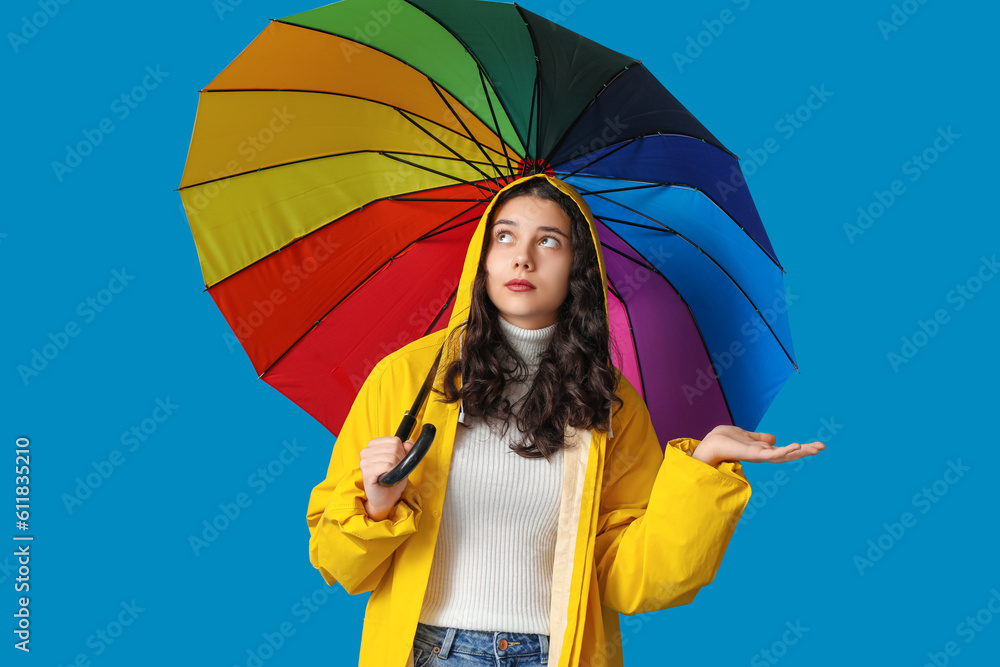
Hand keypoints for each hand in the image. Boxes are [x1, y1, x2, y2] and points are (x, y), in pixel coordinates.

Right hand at [359, 436, 414, 520]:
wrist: (386, 498)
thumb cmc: (392, 479)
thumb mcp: (402, 462)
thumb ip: (406, 450)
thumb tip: (408, 443)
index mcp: (372, 445)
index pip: (395, 440)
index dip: (401, 452)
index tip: (397, 462)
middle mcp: (366, 452)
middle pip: (394, 448)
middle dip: (400, 460)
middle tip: (395, 471)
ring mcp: (364, 462)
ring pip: (391, 457)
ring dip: (396, 468)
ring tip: (390, 476)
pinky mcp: (367, 472)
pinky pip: (387, 466)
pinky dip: (392, 473)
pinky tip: (387, 478)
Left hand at [694, 425, 824, 465]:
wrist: (710, 444)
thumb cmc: (724, 439)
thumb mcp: (747, 435)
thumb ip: (760, 438)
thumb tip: (774, 439)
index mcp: (763, 450)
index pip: (786, 450)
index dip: (801, 448)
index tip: (816, 445)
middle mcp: (763, 455)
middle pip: (789, 455)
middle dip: (806, 451)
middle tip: (823, 447)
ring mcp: (759, 456)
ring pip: (784, 455)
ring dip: (800, 451)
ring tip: (815, 447)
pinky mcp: (753, 454)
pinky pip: (771, 454)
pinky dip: (784, 451)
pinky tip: (795, 445)